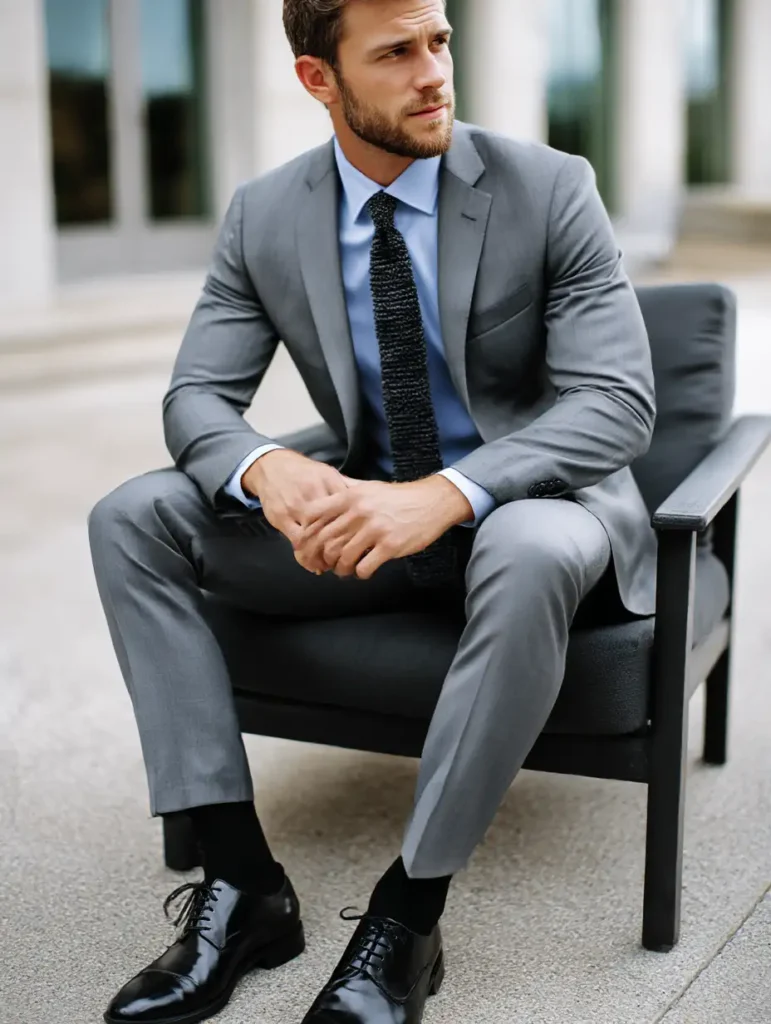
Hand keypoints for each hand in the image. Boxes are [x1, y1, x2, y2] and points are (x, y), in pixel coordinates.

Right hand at [241, 450, 352, 565]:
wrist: (272, 466)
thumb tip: (372, 500)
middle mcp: (312, 494)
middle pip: (333, 526)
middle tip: (349, 561)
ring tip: (331, 566)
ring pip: (315, 537)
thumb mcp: (328, 474)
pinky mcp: (281, 517)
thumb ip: (348, 488)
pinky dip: (306, 557)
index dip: (358, 530)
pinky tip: (313, 564)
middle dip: (342, 547)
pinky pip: (296, 541)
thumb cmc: (304, 472)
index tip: (363, 544)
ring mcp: (296, 507)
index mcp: (328, 482)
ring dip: (324, 555)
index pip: (348, 509)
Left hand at [295, 475, 472, 579]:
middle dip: (323, 557)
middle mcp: (359, 511)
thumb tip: (321, 505)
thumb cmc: (398, 498)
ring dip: (341, 568)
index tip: (310, 543)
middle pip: (326, 540)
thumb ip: (344, 494)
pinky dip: (360, 573)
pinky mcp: (390, 545)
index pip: (314, 514)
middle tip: (327, 564)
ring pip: (342, 557)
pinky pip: (364, 567)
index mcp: (351, 496)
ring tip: (345, 570)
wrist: (431, 501)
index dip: (307, 532)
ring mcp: (375, 529)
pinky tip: (364, 571)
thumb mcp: (368, 488)